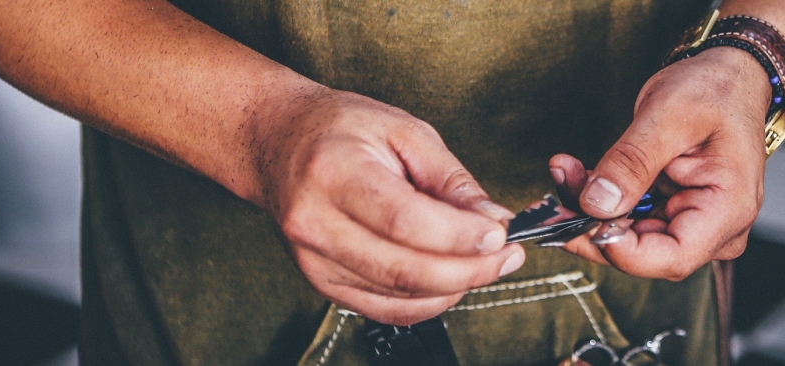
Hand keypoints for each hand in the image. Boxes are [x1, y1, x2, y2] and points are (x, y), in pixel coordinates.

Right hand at [248, 88, 524, 324]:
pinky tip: (452, 281)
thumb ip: (451, 179)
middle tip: (507, 257)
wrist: (277, 143)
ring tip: (487, 264)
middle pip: (404, 269)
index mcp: (335, 173)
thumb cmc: (340, 129)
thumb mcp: (404, 130)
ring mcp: (314, 260)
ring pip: (399, 296)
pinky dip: (428, 302)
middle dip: (470, 270)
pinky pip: (384, 309)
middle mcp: (316, 223)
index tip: (500, 234)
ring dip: (455, 287)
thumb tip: (494, 220)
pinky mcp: (320, 283)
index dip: (460, 236)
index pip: (405, 220)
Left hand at [550, 47, 769, 280]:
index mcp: (728, 209)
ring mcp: (692, 223)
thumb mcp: (668, 116)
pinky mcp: (671, 213)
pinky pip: (628, 220)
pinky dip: (599, 202)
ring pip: (628, 239)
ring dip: (589, 212)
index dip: (619, 250)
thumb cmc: (714, 90)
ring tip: (565, 172)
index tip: (578, 221)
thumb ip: (632, 162)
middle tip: (554, 197)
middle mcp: (714, 228)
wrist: (726, 77)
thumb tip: (597, 204)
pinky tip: (577, 176)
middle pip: (643, 253)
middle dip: (592, 226)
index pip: (671, 257)